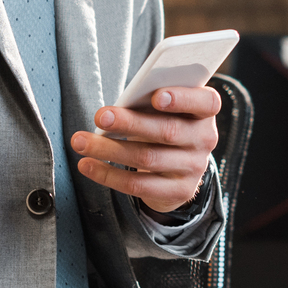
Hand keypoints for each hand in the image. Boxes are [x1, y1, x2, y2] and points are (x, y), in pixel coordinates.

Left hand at [71, 84, 219, 214]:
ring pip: (148, 158)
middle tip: (100, 117)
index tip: (156, 96)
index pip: (207, 103)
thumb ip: (151, 102)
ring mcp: (193, 168)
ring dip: (109, 149)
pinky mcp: (177, 191)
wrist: (176, 169)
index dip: (183, 99)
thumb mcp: (165, 110)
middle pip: (168, 131)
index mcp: (204, 112)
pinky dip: (108, 174)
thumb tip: (118, 106)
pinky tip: (87, 165)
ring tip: (80, 141)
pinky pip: (138, 185)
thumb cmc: (162, 124)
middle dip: (130, 123)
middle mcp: (204, 140)